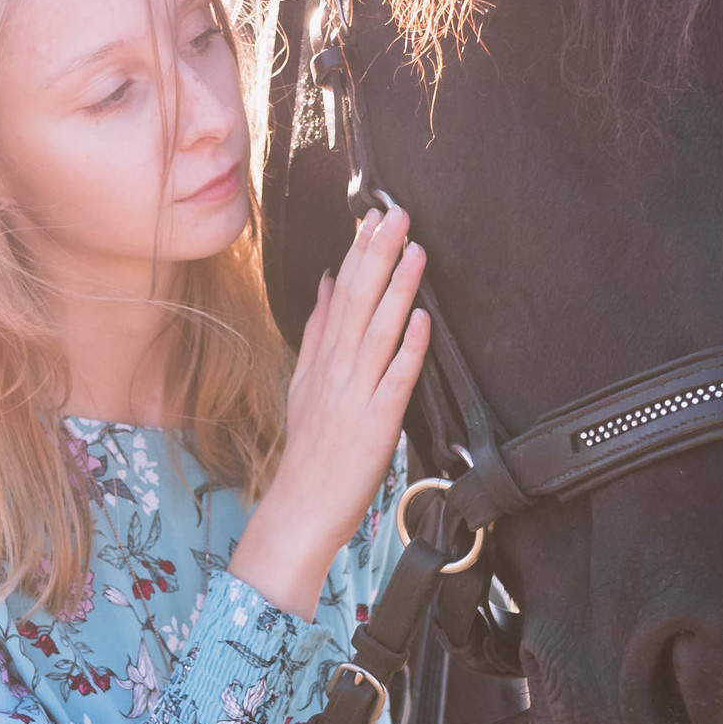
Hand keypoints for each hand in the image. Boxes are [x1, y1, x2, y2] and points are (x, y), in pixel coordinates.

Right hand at [229, 204, 430, 619]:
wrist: (300, 509)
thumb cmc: (309, 451)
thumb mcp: (304, 382)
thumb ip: (315, 331)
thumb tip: (322, 281)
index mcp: (321, 360)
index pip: (338, 294)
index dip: (358, 253)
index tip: (373, 216)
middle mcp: (335, 371)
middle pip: (356, 303)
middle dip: (376, 256)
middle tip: (395, 214)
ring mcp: (354, 396)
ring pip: (377, 332)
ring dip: (396, 290)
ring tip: (414, 251)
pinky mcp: (375, 425)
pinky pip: (394, 381)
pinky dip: (408, 350)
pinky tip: (422, 321)